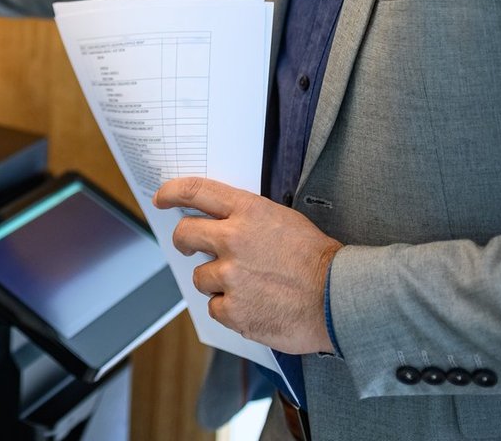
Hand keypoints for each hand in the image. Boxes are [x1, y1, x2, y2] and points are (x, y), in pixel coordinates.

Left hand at [153, 177, 342, 354]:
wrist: (338, 297)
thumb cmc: (316, 260)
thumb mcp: (282, 220)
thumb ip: (247, 218)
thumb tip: (220, 222)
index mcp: (247, 212)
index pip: (196, 192)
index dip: (172, 193)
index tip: (162, 198)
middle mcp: (232, 240)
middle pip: (185, 234)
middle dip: (183, 241)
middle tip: (189, 248)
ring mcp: (230, 276)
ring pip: (200, 277)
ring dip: (215, 282)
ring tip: (246, 286)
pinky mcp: (233, 309)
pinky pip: (215, 307)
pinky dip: (230, 309)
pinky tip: (253, 306)